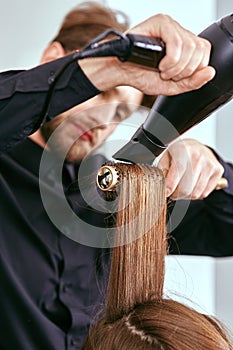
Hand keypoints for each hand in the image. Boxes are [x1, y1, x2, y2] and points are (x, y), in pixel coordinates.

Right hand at [79, 14, 214, 95]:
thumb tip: (211, 72)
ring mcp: (171, 26)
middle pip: (199, 50)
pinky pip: (177, 42)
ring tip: (162, 71)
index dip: (195, 70)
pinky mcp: (160, 22)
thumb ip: (192, 82)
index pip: (204, 52)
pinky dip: (171, 60)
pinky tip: (161, 65)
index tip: (178, 78)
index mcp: (184, 45)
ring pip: (190, 47)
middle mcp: (179, 33)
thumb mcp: (172, 86)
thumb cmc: (141, 75)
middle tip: (168, 76)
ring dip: (176, 68)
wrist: (121, 72)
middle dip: (185, 71)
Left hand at [157, 138, 223, 199]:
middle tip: (172, 192)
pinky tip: (192, 186)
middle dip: (176, 194)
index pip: (177, 173)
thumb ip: (161, 169)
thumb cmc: (179, 153)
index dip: (169, 187)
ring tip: (181, 188)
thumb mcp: (166, 156)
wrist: (197, 147)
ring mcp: (209, 164)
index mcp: (183, 151)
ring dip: (185, 195)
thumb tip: (161, 184)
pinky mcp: (217, 171)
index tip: (165, 193)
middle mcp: (198, 157)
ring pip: (195, 193)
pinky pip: (204, 193)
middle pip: (185, 188)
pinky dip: (195, 194)